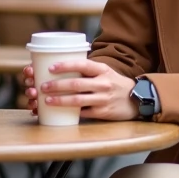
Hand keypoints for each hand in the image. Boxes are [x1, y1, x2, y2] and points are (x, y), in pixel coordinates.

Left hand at [24, 59, 138, 120]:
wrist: (136, 99)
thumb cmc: (114, 83)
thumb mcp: (104, 72)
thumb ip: (87, 71)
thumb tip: (61, 67)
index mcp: (102, 70)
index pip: (82, 65)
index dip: (65, 66)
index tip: (51, 68)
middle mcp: (103, 83)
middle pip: (76, 84)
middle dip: (57, 86)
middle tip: (42, 87)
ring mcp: (103, 99)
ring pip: (77, 100)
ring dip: (60, 100)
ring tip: (47, 100)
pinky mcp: (103, 112)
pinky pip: (83, 112)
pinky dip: (70, 112)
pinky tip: (59, 112)